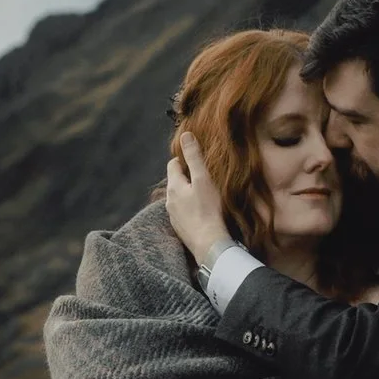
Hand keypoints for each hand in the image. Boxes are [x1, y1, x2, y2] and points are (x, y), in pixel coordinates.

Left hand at [165, 132, 230, 262]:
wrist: (209, 244)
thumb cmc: (208, 210)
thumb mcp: (203, 179)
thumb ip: (194, 157)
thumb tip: (186, 135)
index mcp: (173, 186)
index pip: (173, 165)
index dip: (184, 160)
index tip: (196, 161)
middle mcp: (169, 201)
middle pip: (175, 182)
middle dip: (186, 177)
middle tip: (202, 176)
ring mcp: (173, 216)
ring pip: (178, 198)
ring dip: (188, 194)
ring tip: (203, 195)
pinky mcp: (180, 228)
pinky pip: (183, 213)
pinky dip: (190, 209)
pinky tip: (202, 212)